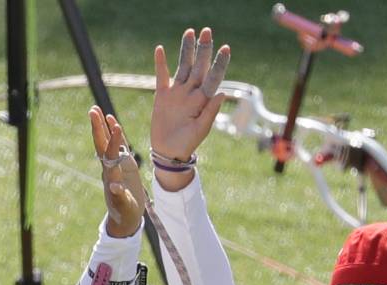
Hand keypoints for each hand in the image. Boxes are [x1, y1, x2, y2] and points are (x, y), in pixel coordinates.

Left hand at [90, 107, 143, 237]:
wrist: (125, 217)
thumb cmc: (125, 213)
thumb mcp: (124, 207)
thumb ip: (120, 197)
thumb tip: (115, 187)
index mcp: (111, 176)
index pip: (110, 155)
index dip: (113, 141)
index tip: (115, 126)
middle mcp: (110, 167)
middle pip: (102, 144)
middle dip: (98, 128)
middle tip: (92, 110)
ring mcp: (116, 164)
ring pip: (107, 142)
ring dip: (102, 127)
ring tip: (97, 110)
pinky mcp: (124, 164)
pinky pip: (118, 146)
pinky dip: (115, 134)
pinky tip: (112, 121)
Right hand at [151, 27, 230, 190]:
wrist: (169, 152)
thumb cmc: (188, 143)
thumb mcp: (201, 129)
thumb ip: (210, 111)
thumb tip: (222, 93)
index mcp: (203, 100)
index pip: (213, 77)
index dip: (219, 63)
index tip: (225, 48)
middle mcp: (191, 93)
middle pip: (198, 66)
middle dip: (203, 49)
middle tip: (207, 31)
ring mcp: (177, 93)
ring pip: (182, 66)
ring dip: (186, 50)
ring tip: (190, 32)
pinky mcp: (162, 96)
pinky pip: (161, 76)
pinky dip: (161, 63)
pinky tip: (160, 49)